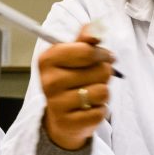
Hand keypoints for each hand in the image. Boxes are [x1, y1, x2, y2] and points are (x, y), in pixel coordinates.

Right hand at [38, 25, 114, 150]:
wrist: (61, 118)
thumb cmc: (70, 80)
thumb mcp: (74, 56)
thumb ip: (86, 39)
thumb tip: (97, 31)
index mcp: (47, 59)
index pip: (86, 50)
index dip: (102, 53)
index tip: (106, 56)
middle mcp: (49, 82)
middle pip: (99, 70)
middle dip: (104, 74)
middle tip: (95, 78)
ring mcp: (57, 104)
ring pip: (103, 91)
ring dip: (103, 92)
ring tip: (91, 94)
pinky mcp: (70, 123)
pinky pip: (101, 111)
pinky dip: (101, 109)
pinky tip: (88, 109)